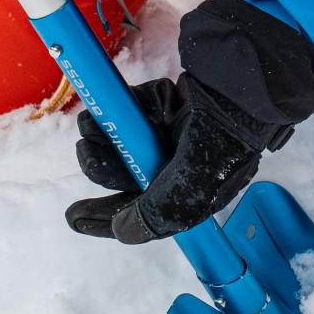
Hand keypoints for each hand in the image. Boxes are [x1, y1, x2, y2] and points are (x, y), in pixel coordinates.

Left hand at [65, 74, 283, 242]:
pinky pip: (129, 113)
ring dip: (103, 135)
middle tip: (85, 150)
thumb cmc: (225, 137)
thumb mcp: (194, 183)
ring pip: (121, 144)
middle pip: (125, 176)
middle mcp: (175, 168)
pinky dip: (119, 108)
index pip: (143, 216)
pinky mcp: (161, 107)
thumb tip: (120, 231)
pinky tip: (118, 104)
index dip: (107, 220)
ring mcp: (167, 136)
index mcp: (188, 195)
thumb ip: (157, 211)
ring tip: (93, 124)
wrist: (238, 82)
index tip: (75, 217)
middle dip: (101, 165)